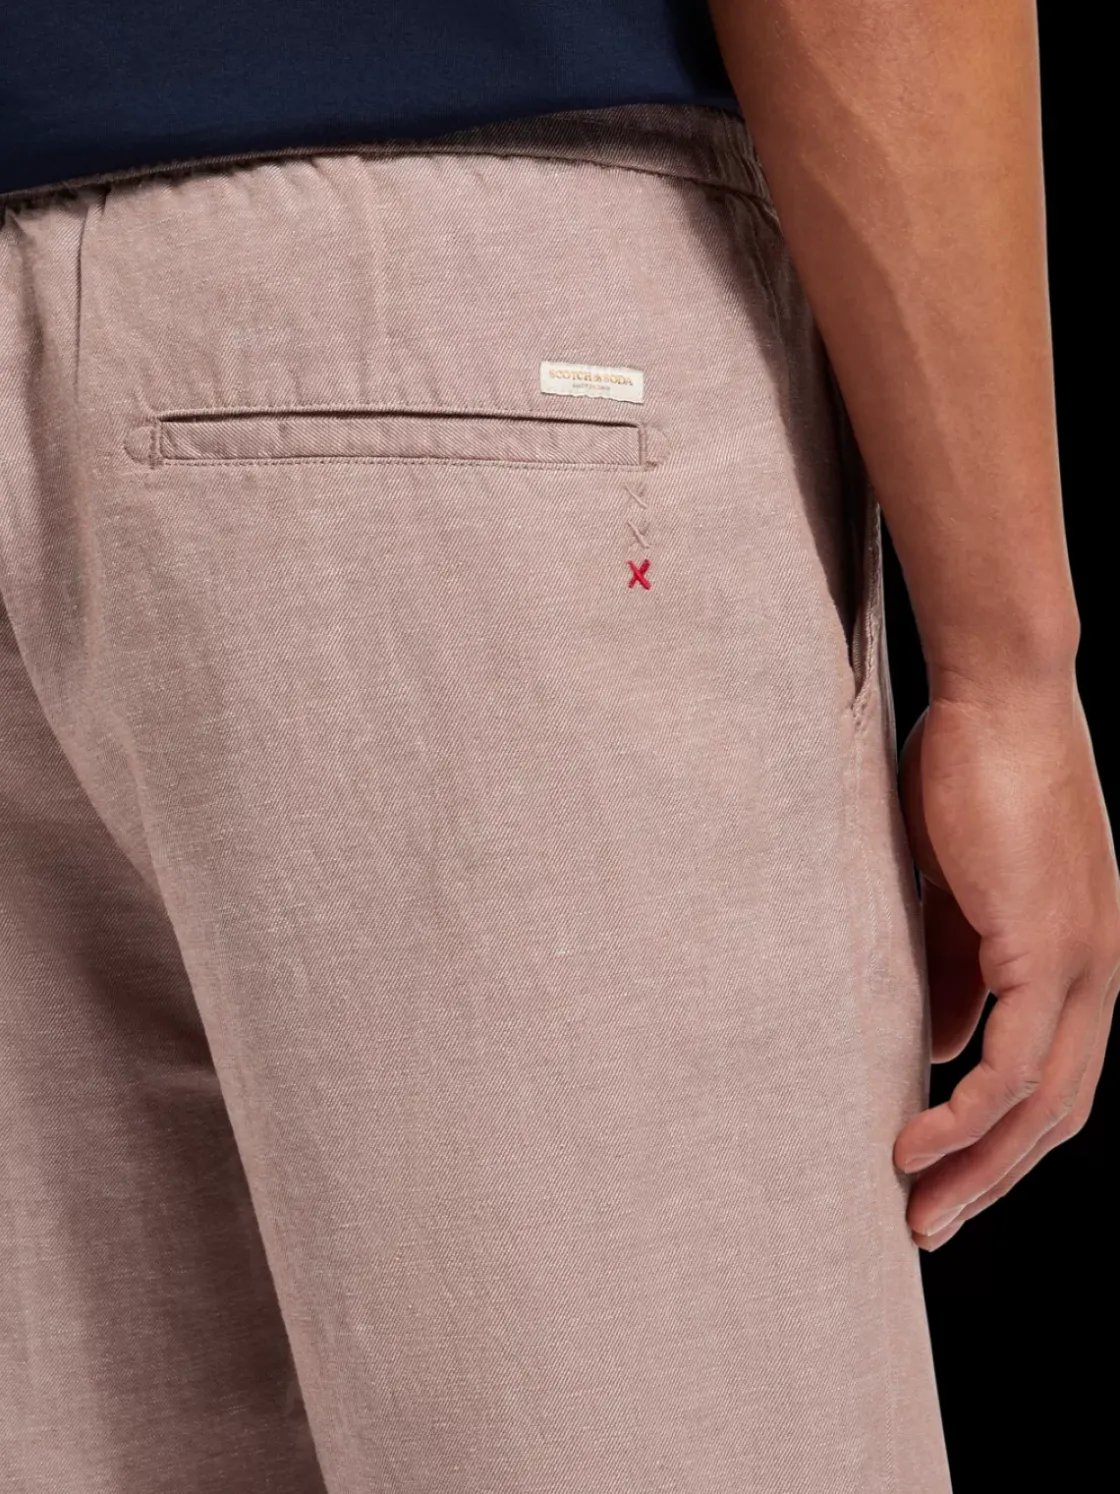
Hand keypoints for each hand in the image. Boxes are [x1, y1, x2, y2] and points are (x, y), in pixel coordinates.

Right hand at [893, 676, 1119, 1248]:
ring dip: (978, 1168)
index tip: (941, 1175)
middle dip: (994, 1179)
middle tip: (929, 1225)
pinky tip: (914, 1140)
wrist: (1002, 694)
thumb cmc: (970, 774)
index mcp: (1077, 959)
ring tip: (916, 1209)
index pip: (1054, 1077)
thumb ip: (955, 968)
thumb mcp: (957, 892)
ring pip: (1041, 1104)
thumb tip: (936, 1044)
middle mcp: (1093, 974)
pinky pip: (1011, 1063)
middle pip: (1058, 1112)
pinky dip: (966, 1115)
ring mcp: (1078, 964)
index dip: (1003, 1139)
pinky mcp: (1045, 947)